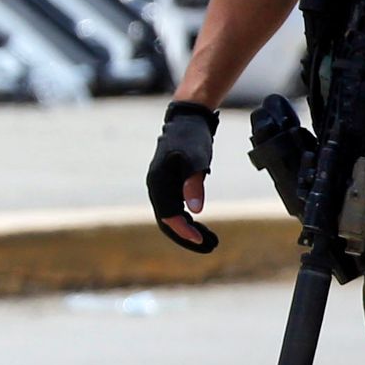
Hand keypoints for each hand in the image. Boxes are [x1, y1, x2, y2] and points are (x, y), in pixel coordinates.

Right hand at [148, 99, 220, 253]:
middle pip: (166, 219)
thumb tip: (195, 210)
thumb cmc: (192, 138)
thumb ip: (194, 184)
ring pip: (170, 214)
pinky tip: (198, 221)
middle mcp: (156, 186)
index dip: (184, 231)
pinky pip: (174, 206)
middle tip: (208, 245)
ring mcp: (162, 184)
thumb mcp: (197, 160)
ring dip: (185, 228)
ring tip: (206, 238)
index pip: (167, 215)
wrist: (188, 119)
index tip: (202, 240)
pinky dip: (186, 217)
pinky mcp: (169, 182)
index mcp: (158, 182)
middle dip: (184, 234)